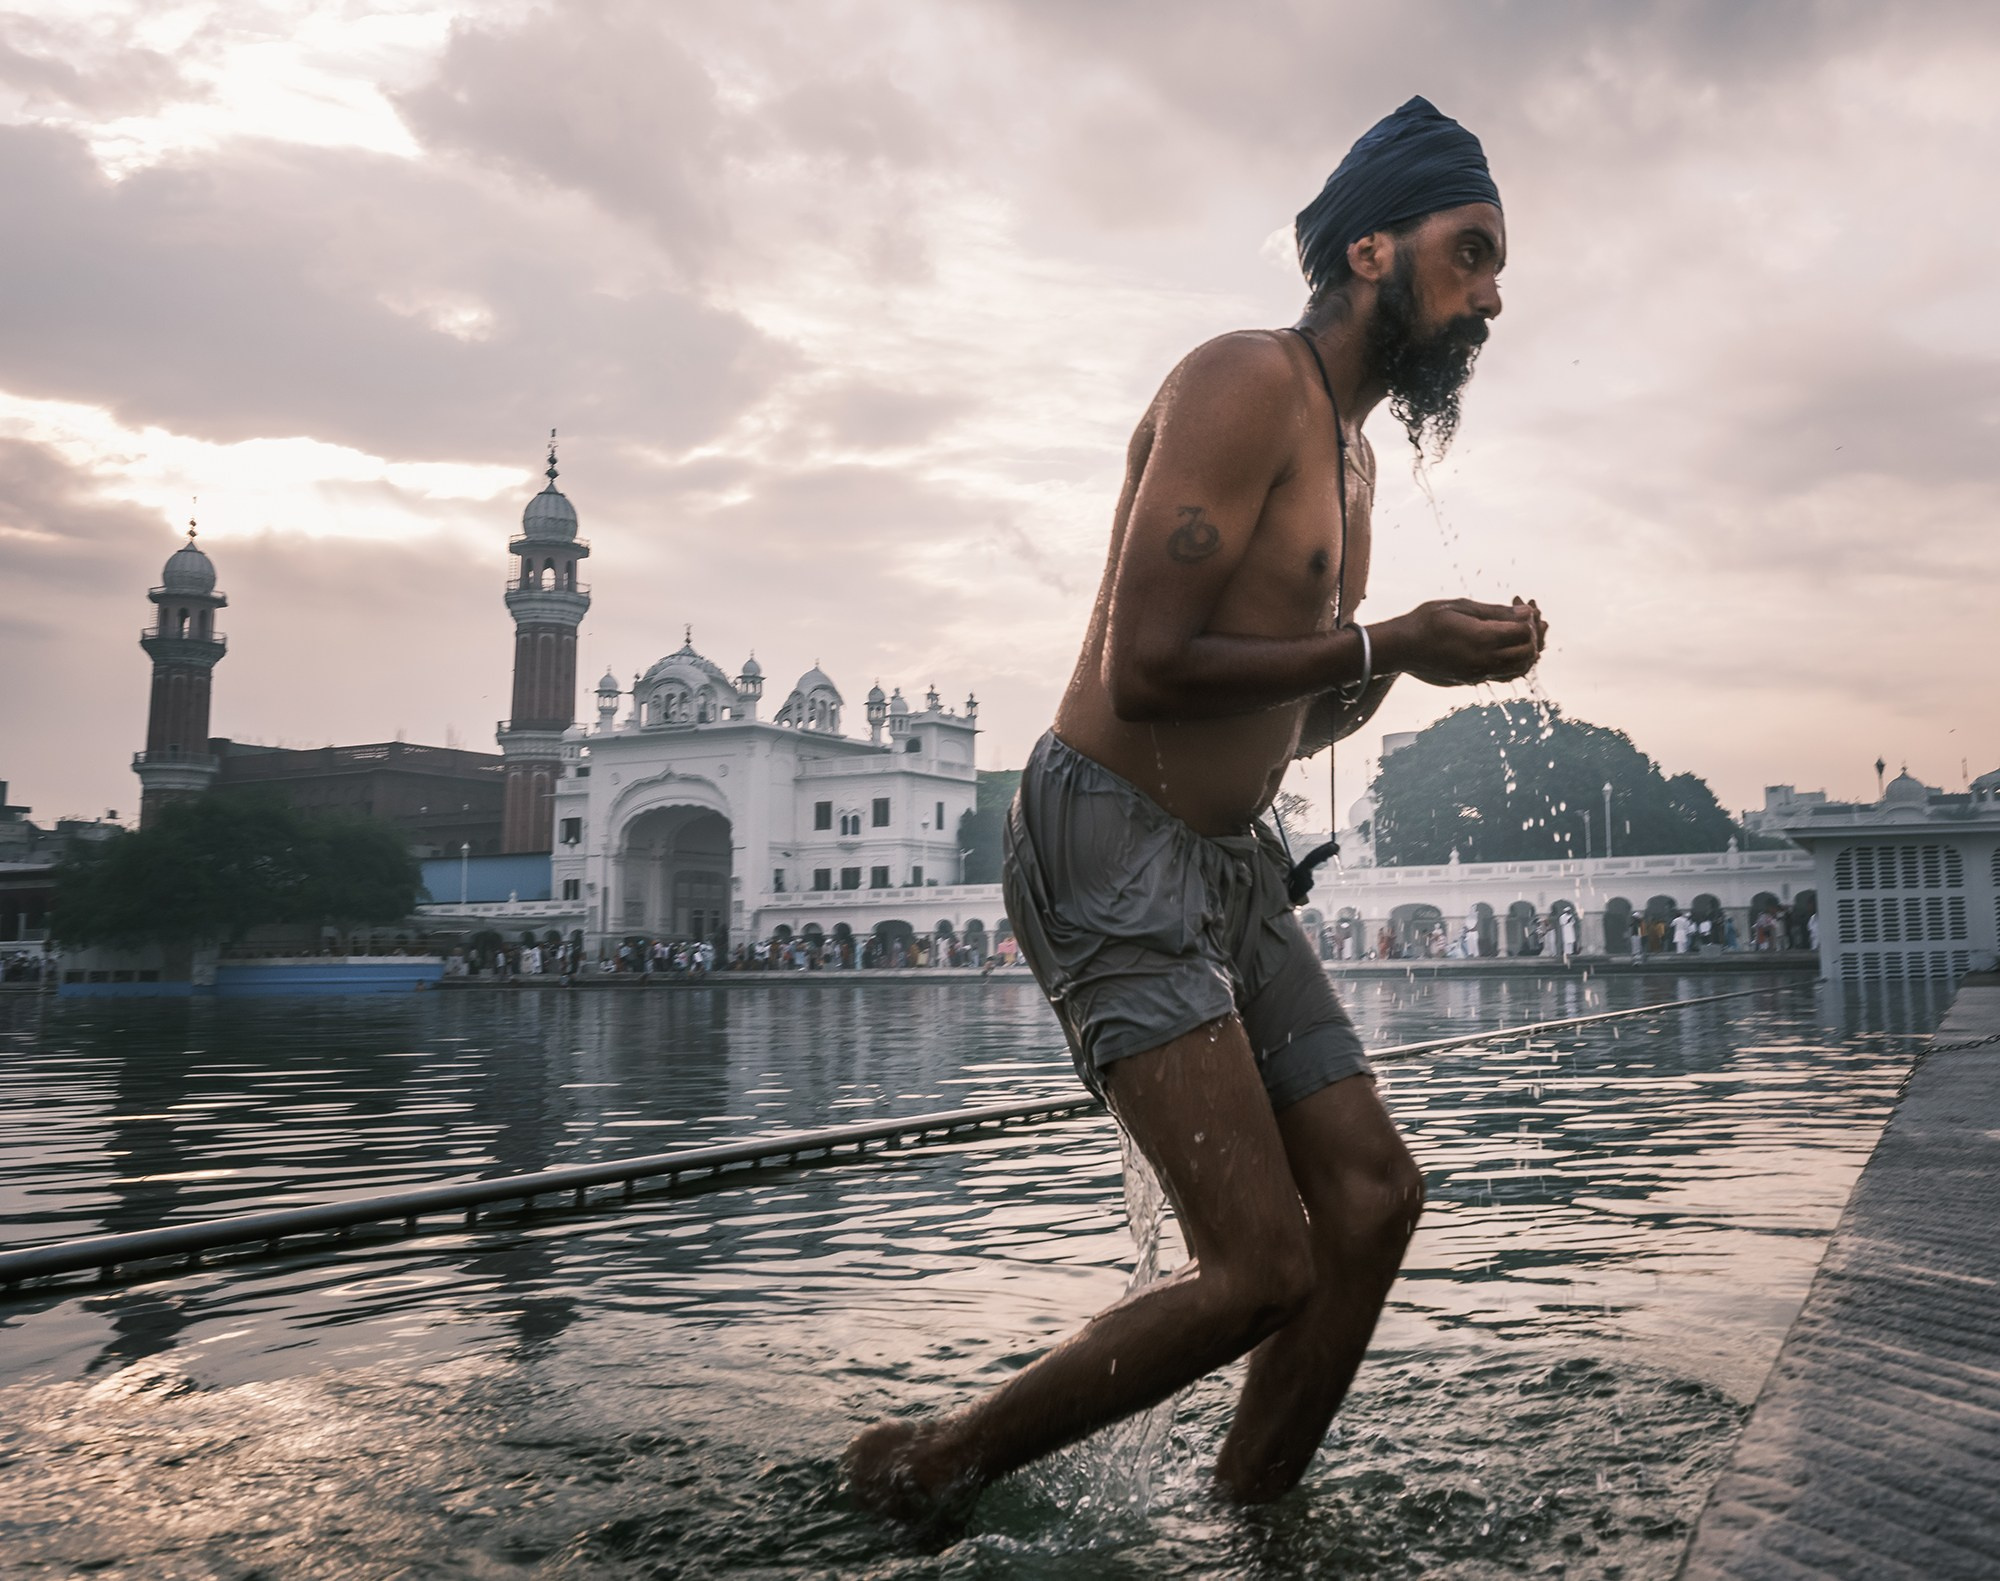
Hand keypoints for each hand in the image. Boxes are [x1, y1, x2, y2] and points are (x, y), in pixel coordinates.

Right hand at [1376, 597, 1543, 686]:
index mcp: (1481, 638)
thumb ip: (1495, 611)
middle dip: (1534, 633)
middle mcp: (1483, 661)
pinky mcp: (1472, 680)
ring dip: (1528, 649)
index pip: (1524, 631)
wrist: (1400, 648)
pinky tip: (1510, 646)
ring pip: (1520, 668)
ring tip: (1524, 631)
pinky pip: (1505, 675)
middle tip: (1528, 616)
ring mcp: (1478, 674)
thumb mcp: (1460, 606)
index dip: (1529, 616)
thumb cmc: (1425, 621)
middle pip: (1528, 652)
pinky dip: (1516, 662)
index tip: (1521, 601)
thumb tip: (1526, 612)